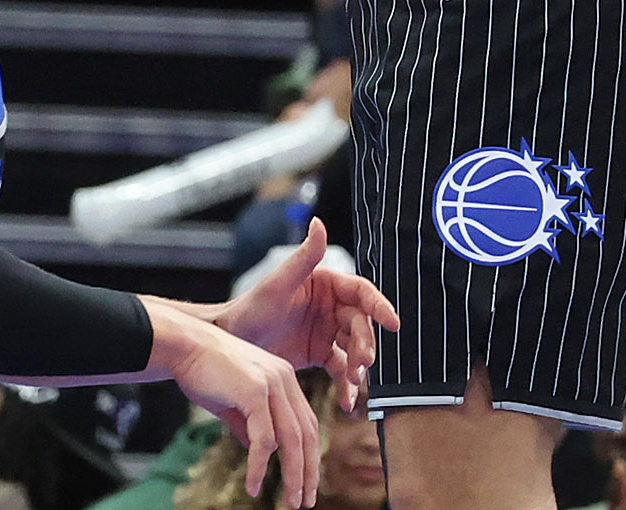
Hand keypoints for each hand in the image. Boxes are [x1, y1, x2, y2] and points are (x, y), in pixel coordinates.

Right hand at [144, 304, 320, 507]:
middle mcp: (284, 377)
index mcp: (283, 377)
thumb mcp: (234, 401)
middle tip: (305, 501)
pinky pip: (264, 439)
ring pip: (291, 439)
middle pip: (306, 433)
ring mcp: (271, 382)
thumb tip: (260, 452)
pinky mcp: (254, 391)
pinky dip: (260, 467)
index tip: (308, 481)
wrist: (183, 346)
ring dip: (293, 475)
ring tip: (291, 502)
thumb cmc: (204, 371)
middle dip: (308, 470)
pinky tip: (254, 486)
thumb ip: (249, 424)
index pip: (306, 422)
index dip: (310, 454)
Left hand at [217, 217, 398, 413]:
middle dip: (365, 344)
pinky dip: (348, 385)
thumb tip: (319, 222)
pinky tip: (348, 402)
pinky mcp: (319, 354)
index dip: (379, 306)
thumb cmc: (250, 309)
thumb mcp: (278, 284)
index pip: (360, 292)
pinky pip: (342, 369)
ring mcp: (326, 330)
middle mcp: (330, 305)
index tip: (393, 324)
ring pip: (355, 347)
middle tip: (362, 364)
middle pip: (360, 324)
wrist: (231, 344)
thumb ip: (303, 257)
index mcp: (324, 282)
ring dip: (359, 366)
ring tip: (354, 383)